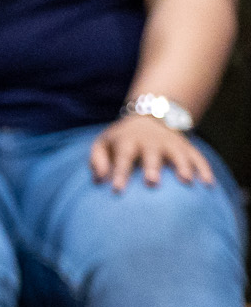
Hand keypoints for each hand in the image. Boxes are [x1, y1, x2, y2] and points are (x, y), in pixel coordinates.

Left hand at [89, 115, 213, 191]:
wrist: (149, 117)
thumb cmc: (120, 140)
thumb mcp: (103, 144)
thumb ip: (97, 160)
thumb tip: (98, 179)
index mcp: (128, 141)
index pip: (123, 157)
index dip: (120, 172)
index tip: (117, 189)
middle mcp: (151, 141)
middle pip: (152, 154)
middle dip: (152, 167)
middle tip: (152, 182)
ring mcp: (171, 143)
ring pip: (178, 154)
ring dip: (183, 166)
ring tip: (187, 181)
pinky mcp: (186, 146)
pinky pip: (197, 157)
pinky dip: (204, 168)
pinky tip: (208, 184)